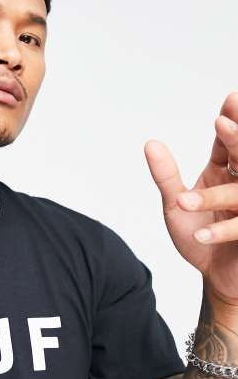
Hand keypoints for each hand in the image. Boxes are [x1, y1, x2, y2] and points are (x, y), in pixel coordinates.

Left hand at [144, 91, 237, 304]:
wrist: (214, 277)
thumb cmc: (198, 238)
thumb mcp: (176, 205)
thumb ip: (166, 175)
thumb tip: (150, 143)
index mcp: (225, 174)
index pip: (229, 143)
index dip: (230, 123)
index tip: (229, 100)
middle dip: (237, 140)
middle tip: (224, 122)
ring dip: (214, 197)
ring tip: (184, 201)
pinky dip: (221, 231)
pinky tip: (202, 234)